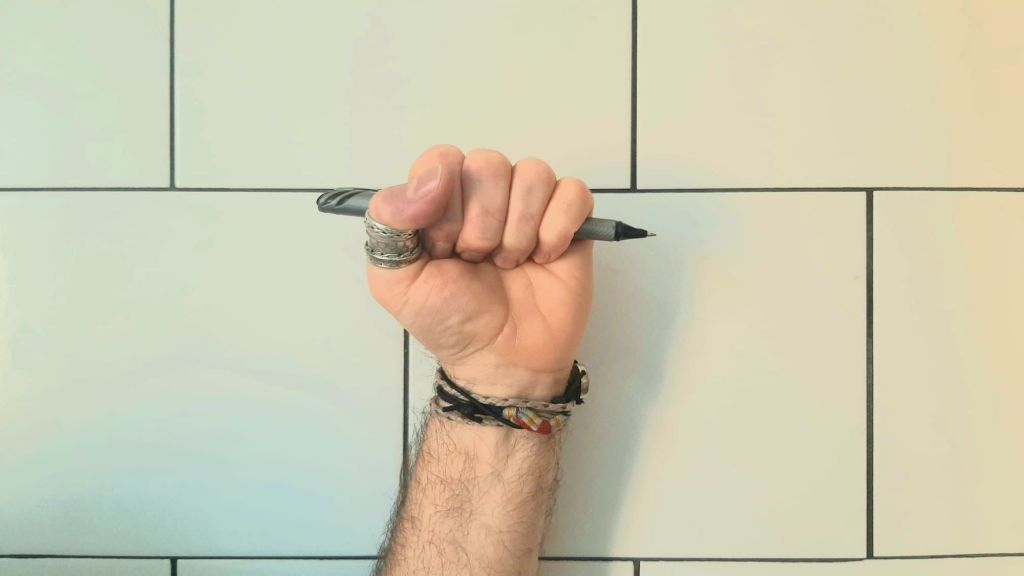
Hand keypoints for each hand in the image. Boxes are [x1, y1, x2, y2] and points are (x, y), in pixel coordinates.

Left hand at [364, 145, 594, 400]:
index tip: (443, 248)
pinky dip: (557, 228)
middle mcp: (486, 194)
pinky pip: (574, 193)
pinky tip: (544, 258)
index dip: (445, 202)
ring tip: (510, 264)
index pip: (444, 159)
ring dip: (520, 228)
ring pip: (534, 173)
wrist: (501, 361)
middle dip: (483, 222)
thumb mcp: (396, 281)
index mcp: (441, 199)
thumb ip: (389, 221)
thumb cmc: (449, 321)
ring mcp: (530, 206)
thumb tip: (431, 177)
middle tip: (478, 261)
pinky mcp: (571, 222)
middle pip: (490, 164)